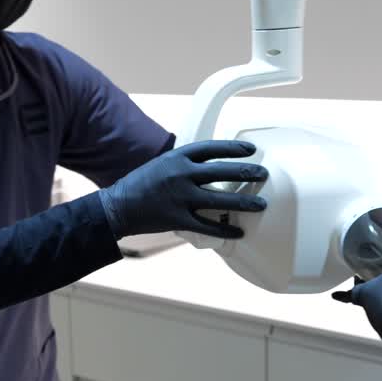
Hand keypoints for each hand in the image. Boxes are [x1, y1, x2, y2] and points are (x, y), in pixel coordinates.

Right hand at [99, 140, 268, 238]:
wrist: (118, 206)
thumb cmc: (140, 184)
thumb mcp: (162, 164)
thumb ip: (184, 164)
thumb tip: (210, 165)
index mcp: (177, 157)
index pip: (212, 148)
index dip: (234, 148)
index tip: (251, 150)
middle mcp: (181, 174)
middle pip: (222, 171)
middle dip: (247, 172)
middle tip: (263, 175)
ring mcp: (180, 197)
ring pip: (220, 199)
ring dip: (244, 202)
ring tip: (261, 205)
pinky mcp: (178, 219)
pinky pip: (207, 225)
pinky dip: (225, 230)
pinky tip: (239, 232)